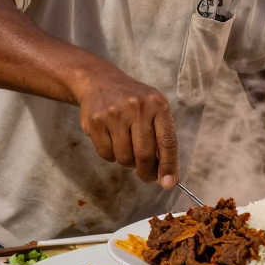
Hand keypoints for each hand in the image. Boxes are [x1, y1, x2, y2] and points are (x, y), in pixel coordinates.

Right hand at [74, 66, 177, 187]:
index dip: (169, 165)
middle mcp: (137, 107)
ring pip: (124, 157)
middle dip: (146, 171)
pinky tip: (111, 140)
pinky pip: (106, 154)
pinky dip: (110, 155)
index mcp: (157, 104)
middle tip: (146, 175)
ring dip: (126, 161)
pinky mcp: (95, 121)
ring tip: (126, 146)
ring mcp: (114, 113)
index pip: (167, 141)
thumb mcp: (152, 109)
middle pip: (144, 154)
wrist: (98, 80)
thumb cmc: (132, 100)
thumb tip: (168, 175)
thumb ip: (161, 137)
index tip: (169, 183)